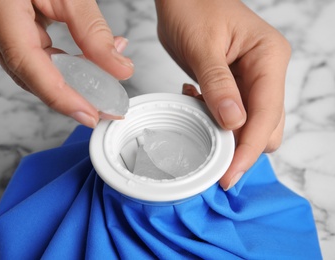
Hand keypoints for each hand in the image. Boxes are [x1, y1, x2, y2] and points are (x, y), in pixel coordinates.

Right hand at [0, 0, 133, 127]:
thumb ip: (92, 29)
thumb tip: (118, 68)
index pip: (28, 64)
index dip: (59, 96)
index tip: (88, 115)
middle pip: (30, 74)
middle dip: (70, 96)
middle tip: (104, 107)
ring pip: (30, 68)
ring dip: (67, 81)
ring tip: (101, 86)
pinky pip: (29, 55)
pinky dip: (58, 64)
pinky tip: (83, 63)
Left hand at [155, 0, 289, 189]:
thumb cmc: (192, 7)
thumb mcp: (202, 47)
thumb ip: (218, 85)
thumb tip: (233, 124)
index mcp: (268, 58)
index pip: (267, 114)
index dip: (248, 148)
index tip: (228, 174)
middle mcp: (266, 71)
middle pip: (266, 126)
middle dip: (241, 148)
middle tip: (210, 160)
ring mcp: (252, 79)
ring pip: (250, 123)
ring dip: (226, 134)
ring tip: (198, 121)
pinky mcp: (235, 84)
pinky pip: (233, 114)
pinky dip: (215, 120)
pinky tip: (196, 104)